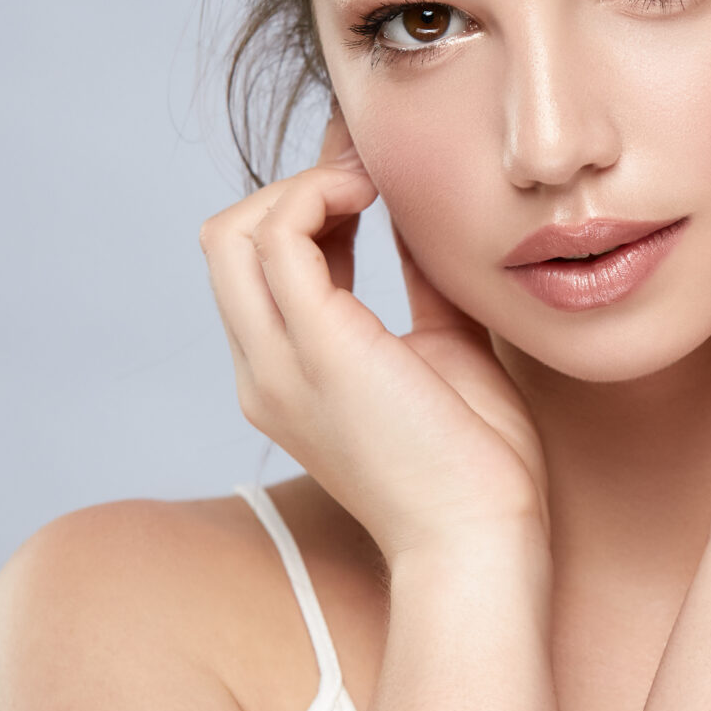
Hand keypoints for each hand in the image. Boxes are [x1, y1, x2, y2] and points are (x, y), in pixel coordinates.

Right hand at [198, 106, 549, 561]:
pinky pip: (282, 239)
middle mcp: (265, 370)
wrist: (483, 540)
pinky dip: (319, 195)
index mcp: (288, 375)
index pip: (261, 266)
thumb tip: (424, 223)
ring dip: (304, 185)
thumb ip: (423, 287)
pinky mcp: (319, 350)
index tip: (370, 171)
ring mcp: (281, 363)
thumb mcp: (444, 349)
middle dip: (294, 185)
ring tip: (375, 182)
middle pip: (227, 241)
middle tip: (372, 170)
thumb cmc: (477, 464)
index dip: (306, 204)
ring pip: (235, 233)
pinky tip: (376, 194)